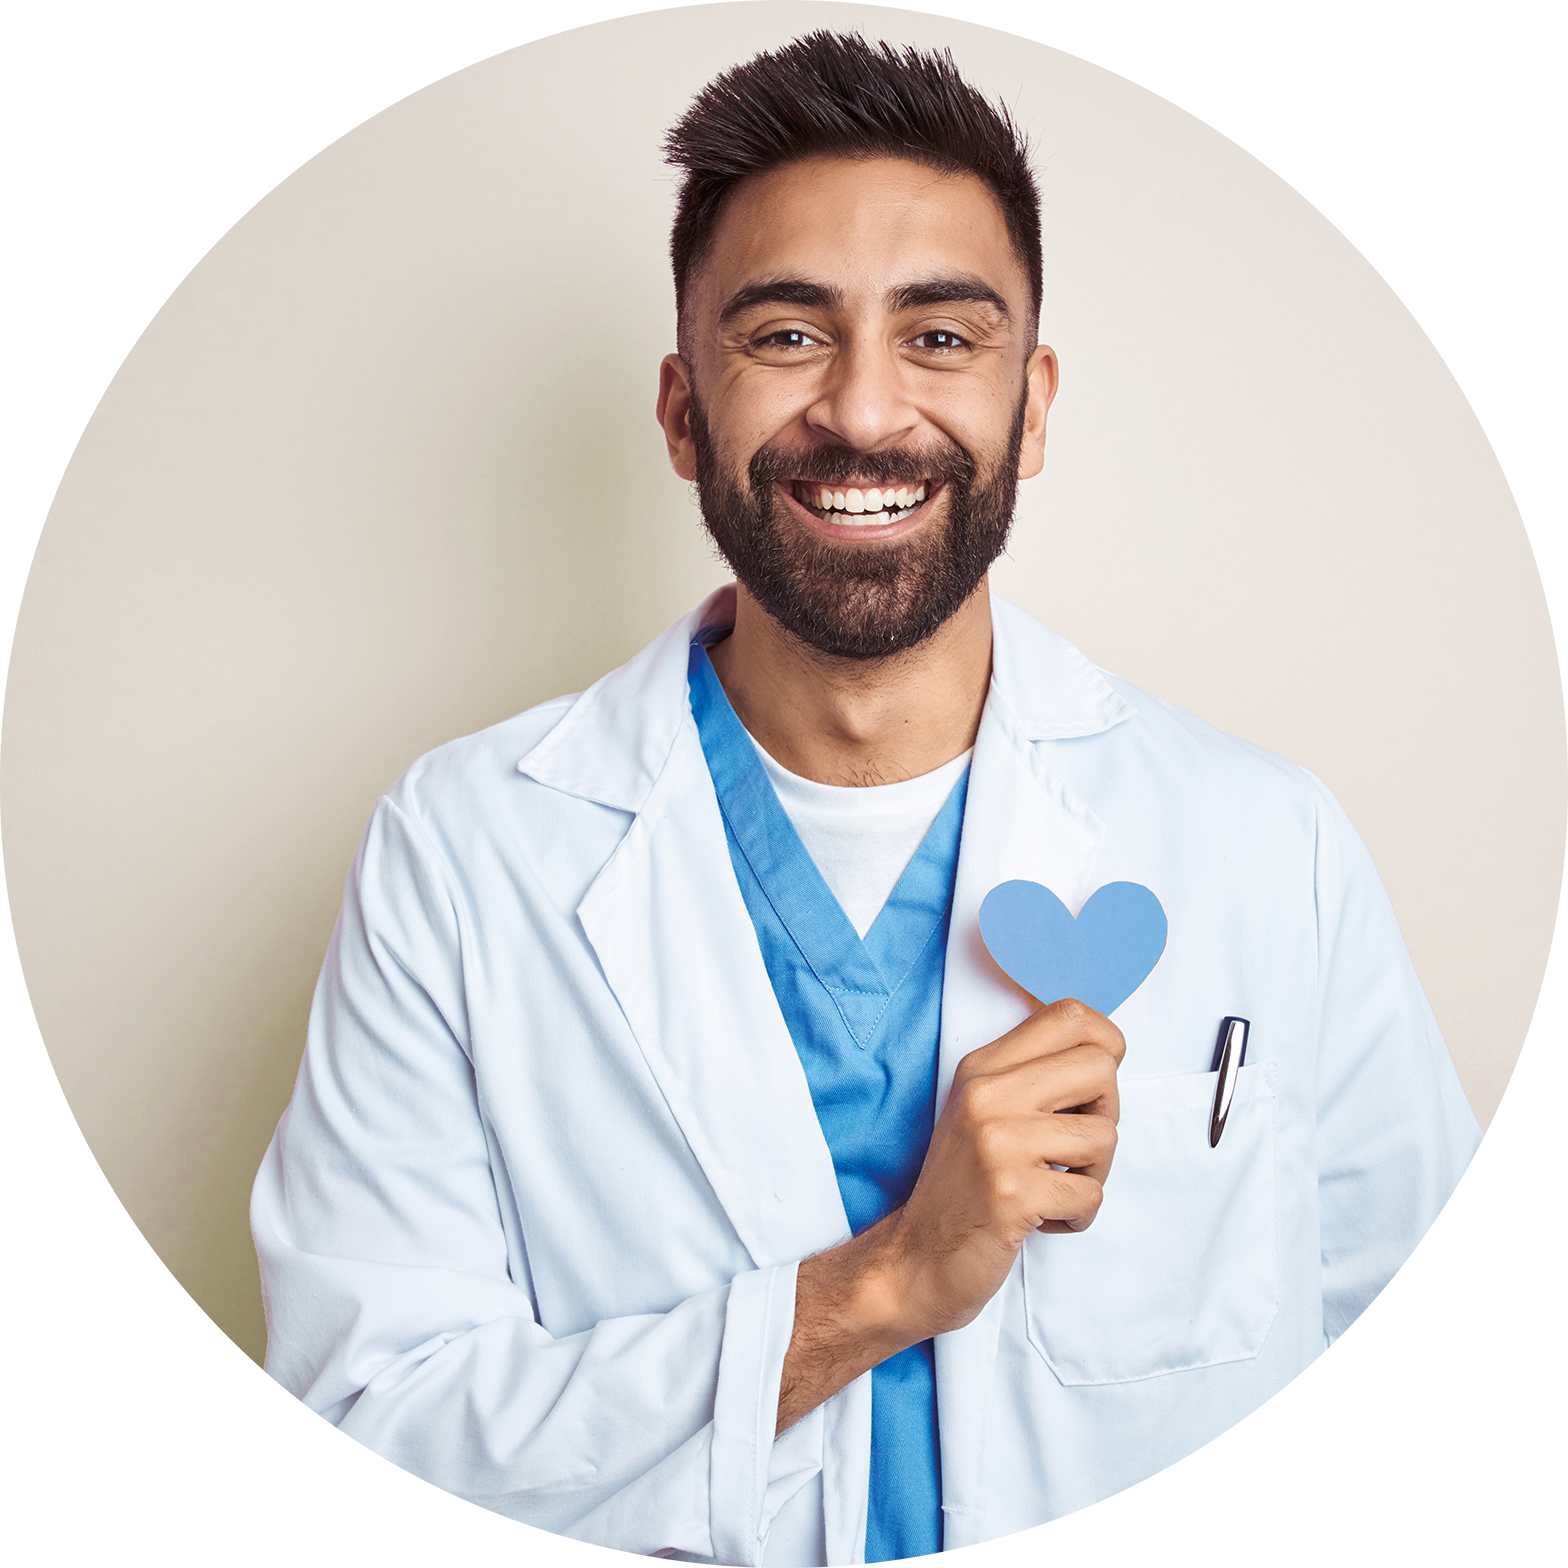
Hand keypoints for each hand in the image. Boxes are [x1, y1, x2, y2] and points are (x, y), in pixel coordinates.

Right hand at [776, 998, 1122, 1431]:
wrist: (914, 1262)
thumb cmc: (963, 1189)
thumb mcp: (983, 1112)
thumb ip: (1032, 1077)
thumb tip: (1107, 1052)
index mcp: (983, 1067)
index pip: (1070, 1016)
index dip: (1106, 1046)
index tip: (1091, 1089)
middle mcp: (987, 1094)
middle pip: (1101, 1069)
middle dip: (1106, 1116)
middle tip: (1072, 1149)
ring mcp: (997, 1142)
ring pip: (1105, 1138)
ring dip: (1092, 1176)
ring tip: (1051, 1188)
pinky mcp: (1011, 1193)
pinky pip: (1091, 1195)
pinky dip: (1077, 1217)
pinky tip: (1042, 1219)